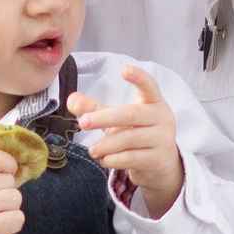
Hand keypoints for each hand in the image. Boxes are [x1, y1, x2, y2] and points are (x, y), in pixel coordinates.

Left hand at [67, 65, 182, 217]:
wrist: (160, 164)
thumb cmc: (136, 134)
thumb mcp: (117, 120)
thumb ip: (95, 109)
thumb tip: (71, 99)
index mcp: (153, 102)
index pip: (149, 85)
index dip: (138, 77)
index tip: (123, 69)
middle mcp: (162, 118)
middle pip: (130, 114)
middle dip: (103, 118)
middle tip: (83, 123)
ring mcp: (163, 139)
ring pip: (129, 139)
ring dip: (105, 145)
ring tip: (92, 150)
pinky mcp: (158, 159)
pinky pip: (131, 157)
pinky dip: (113, 159)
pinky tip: (104, 160)